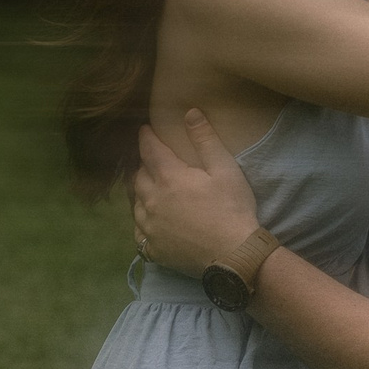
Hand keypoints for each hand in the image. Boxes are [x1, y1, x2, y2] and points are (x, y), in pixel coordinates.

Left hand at [131, 113, 263, 275]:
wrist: (233, 256)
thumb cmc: (232, 209)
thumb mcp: (225, 169)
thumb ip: (205, 139)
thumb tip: (190, 112)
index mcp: (168, 177)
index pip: (149, 150)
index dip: (145, 137)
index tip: (144, 129)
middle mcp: (151, 200)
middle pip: (137, 175)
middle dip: (142, 164)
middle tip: (150, 159)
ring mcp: (149, 226)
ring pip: (135, 202)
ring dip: (140, 191)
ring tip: (148, 187)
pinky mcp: (153, 248)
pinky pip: (138, 230)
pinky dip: (141, 220)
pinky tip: (149, 220)